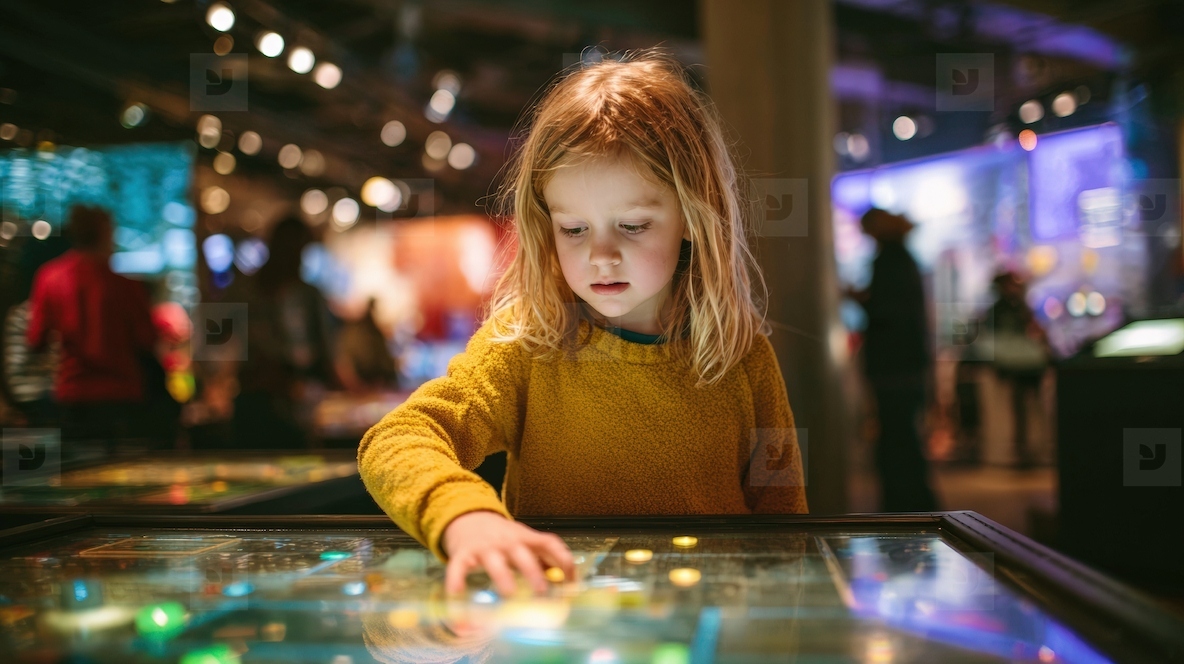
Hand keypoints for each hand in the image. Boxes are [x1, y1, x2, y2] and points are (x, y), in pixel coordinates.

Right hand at [441, 510, 574, 596]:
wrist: (468, 517)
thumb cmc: (502, 537)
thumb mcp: (523, 541)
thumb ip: (542, 558)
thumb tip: (567, 582)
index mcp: (525, 537)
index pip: (549, 543)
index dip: (562, 559)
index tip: (571, 580)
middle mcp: (506, 541)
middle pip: (522, 555)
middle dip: (533, 572)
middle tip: (541, 592)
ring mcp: (484, 548)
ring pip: (494, 562)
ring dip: (503, 577)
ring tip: (509, 595)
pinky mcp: (462, 554)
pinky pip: (458, 568)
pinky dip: (456, 580)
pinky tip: (457, 595)